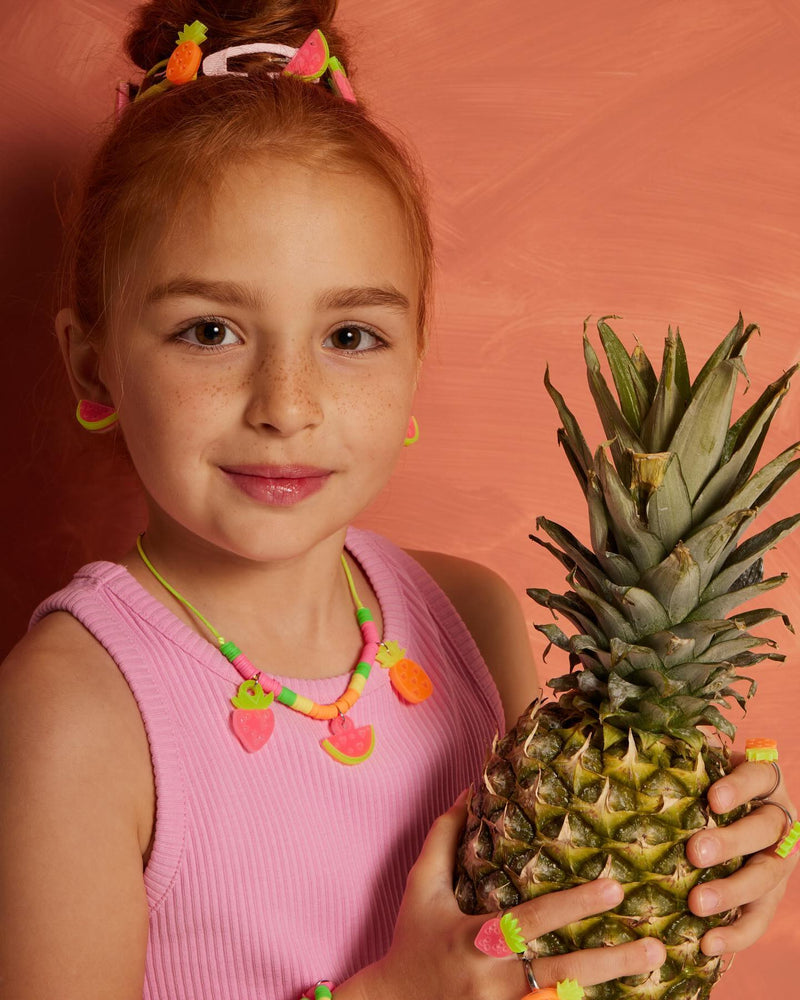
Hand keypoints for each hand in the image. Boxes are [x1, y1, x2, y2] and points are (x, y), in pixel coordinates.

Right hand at [359, 792, 664, 999]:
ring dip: (612, 988)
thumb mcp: (420, 885)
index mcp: (474, 939)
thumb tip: (471, 789)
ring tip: (655, 967)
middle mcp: (493, 981)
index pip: (533, 920)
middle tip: (656, 943)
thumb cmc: (411, 939)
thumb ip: (444, 836)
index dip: (575, 905)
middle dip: (611, 960)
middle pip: (562, 972)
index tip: (614, 886)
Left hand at [686, 754, 796, 955]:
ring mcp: (777, 861)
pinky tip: (707, 943)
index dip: (740, 787)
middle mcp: (778, 820)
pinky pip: (758, 920)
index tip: (713, 799)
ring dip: (732, 892)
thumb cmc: (697, 781)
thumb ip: (681, 752)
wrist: (717, 817)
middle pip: (766, 829)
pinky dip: (735, 934)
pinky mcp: (768, 898)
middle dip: (732, 842)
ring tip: (696, 903)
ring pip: (766, 878)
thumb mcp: (695, 761)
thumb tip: (640, 735)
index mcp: (763, 782)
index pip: (760, 776)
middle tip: (695, 852)